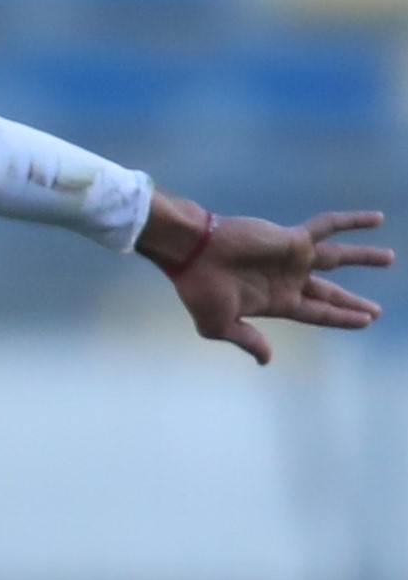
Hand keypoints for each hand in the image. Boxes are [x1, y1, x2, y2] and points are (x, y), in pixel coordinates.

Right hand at [146, 199, 387, 363]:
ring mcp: (293, 257)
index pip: (318, 313)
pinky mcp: (293, 237)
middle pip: (331, 293)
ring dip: (364, 257)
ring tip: (390, 259)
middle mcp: (289, 279)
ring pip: (339, 258)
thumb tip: (267, 360)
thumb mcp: (218, 325)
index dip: (343, 318)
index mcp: (275, 302)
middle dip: (352, 302)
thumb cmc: (199, 289)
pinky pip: (328, 227)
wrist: (191, 251)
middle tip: (376, 311)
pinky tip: (376, 219)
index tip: (367, 321)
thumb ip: (247, 340)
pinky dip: (352, 222)